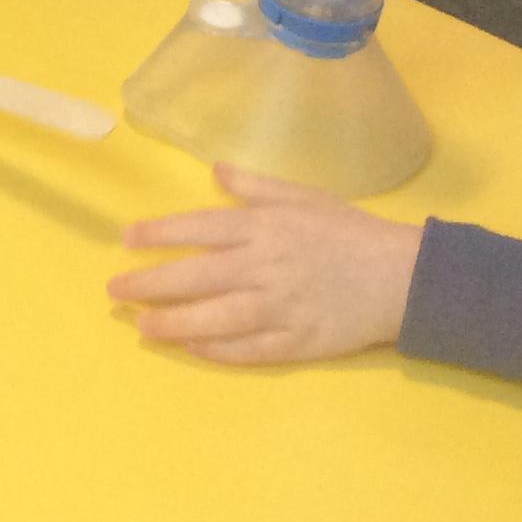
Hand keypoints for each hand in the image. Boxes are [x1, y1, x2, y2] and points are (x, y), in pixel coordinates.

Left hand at [108, 163, 423, 363]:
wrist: (405, 277)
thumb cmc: (350, 231)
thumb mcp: (304, 195)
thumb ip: (256, 184)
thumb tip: (214, 169)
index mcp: (266, 227)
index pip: (200, 227)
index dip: (160, 233)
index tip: (127, 240)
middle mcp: (266, 266)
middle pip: (198, 276)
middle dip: (151, 284)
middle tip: (116, 292)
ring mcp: (281, 307)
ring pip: (217, 318)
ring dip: (175, 324)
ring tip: (143, 328)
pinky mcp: (299, 341)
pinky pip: (250, 349)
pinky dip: (219, 351)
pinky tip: (192, 349)